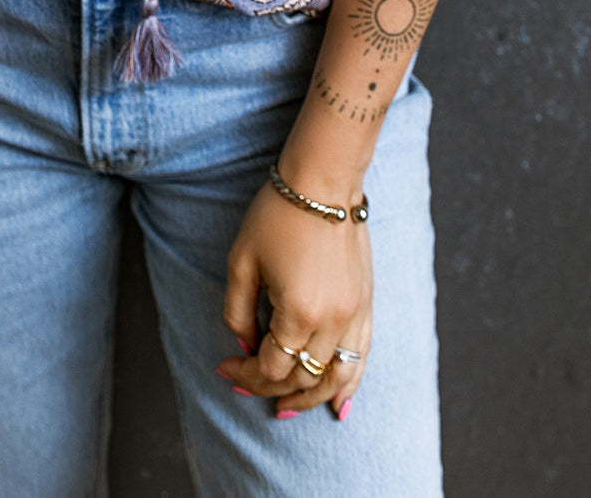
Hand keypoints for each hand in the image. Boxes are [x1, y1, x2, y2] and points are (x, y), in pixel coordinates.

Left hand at [216, 174, 371, 417]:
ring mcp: (355, 315)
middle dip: (270, 389)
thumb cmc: (276, 215)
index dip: (244, 373)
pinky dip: (349, 384)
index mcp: (298, 312)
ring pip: (336, 378)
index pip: (270, 367)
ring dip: (311, 398)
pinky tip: (338, 403)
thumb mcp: (242, 262)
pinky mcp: (366, 304)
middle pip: (301, 377)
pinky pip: (361, 358)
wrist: (322, 181)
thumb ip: (238, 311)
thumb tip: (244, 345)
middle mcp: (332, 322)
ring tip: (287, 408)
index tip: (224, 367)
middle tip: (245, 385)